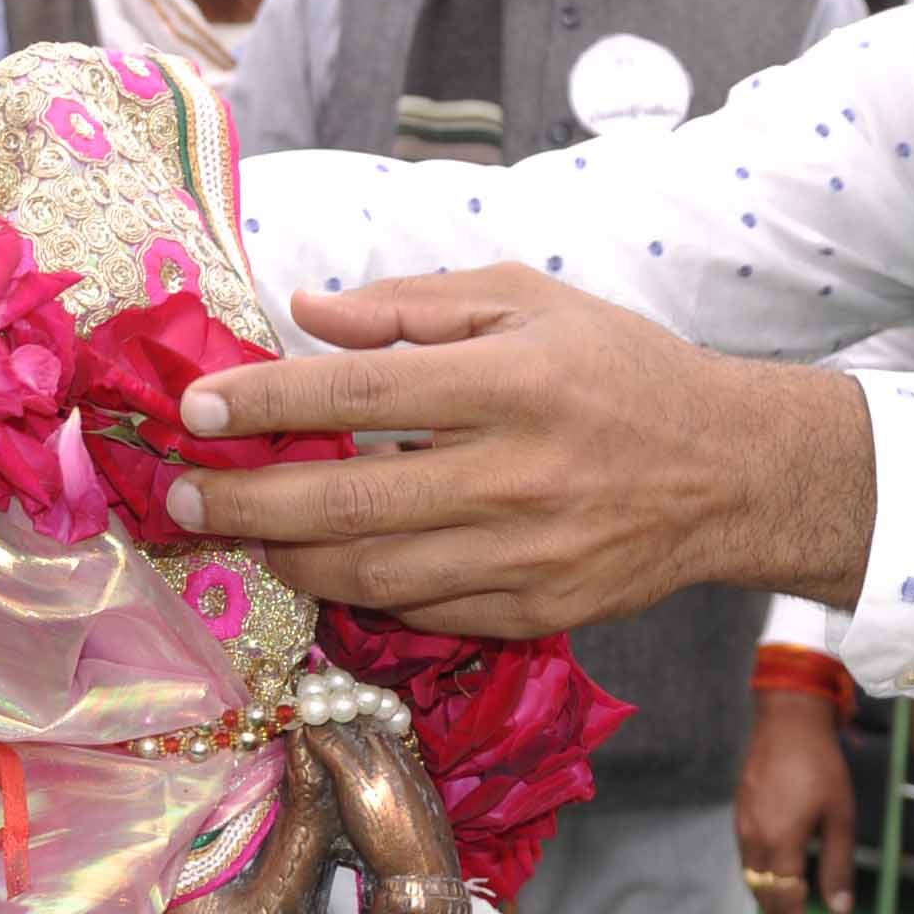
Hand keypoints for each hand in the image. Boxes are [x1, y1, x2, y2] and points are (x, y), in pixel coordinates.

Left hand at [165, 268, 875, 637]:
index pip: (360, 390)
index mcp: (509, 381)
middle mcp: (513, 471)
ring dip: (289, 557)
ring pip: (373, 570)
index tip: (198, 409)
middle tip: (181, 500)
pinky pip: (422, 613)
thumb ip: (413, 303)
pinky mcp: (535, 608)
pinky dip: (361, 595)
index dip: (267, 401)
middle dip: (246, 501)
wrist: (731, 471)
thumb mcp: (528, 300)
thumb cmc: (621, 370)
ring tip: (239, 536)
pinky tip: (321, 569)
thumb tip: (309, 309)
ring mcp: (524, 551)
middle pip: (348, 495)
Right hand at [734, 689, 852, 913]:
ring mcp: (743, 827)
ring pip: (753, 881)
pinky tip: (778, 882)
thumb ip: (838, 866)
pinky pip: (748, 861)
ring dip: (771, 905)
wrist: (787, 720)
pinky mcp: (741, 814)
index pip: (786, 905)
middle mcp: (754, 840)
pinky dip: (763, 882)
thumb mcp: (841, 817)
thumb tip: (840, 910)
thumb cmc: (822, 765)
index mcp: (780, 844)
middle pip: (764, 899)